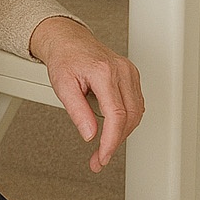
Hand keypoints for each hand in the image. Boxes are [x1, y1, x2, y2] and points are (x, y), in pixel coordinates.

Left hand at [29, 16, 143, 171]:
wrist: (69, 41)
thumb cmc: (64, 59)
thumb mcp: (63, 86)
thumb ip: (77, 112)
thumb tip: (90, 135)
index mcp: (104, 72)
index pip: (116, 114)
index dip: (111, 140)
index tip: (102, 156)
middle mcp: (121, 71)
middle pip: (130, 116)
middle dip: (115, 142)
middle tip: (99, 158)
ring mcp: (129, 72)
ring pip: (136, 112)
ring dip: (122, 133)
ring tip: (103, 146)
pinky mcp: (131, 76)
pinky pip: (136, 104)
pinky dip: (126, 120)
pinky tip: (113, 129)